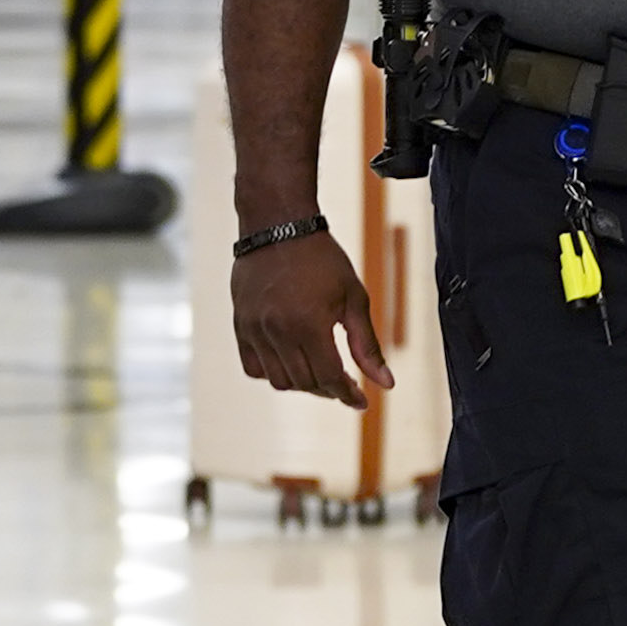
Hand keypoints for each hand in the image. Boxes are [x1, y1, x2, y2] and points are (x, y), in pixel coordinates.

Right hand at [230, 226, 391, 402]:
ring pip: (278, 379)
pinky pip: (253, 367)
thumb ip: (367, 345)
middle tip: (343, 382)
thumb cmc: (322, 258)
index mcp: (309, 324)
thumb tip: (386, 384)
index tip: (361, 400)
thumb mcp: (353, 298)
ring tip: (318, 371)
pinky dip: (272, 372)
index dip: (347, 394)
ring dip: (302, 383)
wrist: (277, 225)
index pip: (328, 378)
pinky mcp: (240, 324)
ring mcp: (255, 329)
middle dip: (328, 389)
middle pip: (304, 382)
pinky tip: (290, 361)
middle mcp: (277, 331)